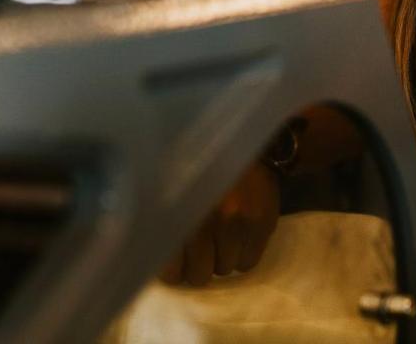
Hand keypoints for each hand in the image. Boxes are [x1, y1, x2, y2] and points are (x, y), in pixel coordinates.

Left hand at [160, 162, 279, 285]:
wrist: (238, 140)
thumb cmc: (195, 168)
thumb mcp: (169, 193)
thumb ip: (161, 227)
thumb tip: (153, 262)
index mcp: (176, 213)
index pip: (170, 270)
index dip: (172, 271)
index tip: (174, 261)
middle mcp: (206, 220)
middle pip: (199, 274)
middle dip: (197, 267)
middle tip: (198, 250)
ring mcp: (237, 221)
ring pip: (224, 269)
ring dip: (220, 259)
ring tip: (219, 236)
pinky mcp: (262, 222)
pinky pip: (248, 263)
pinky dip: (242, 256)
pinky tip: (238, 237)